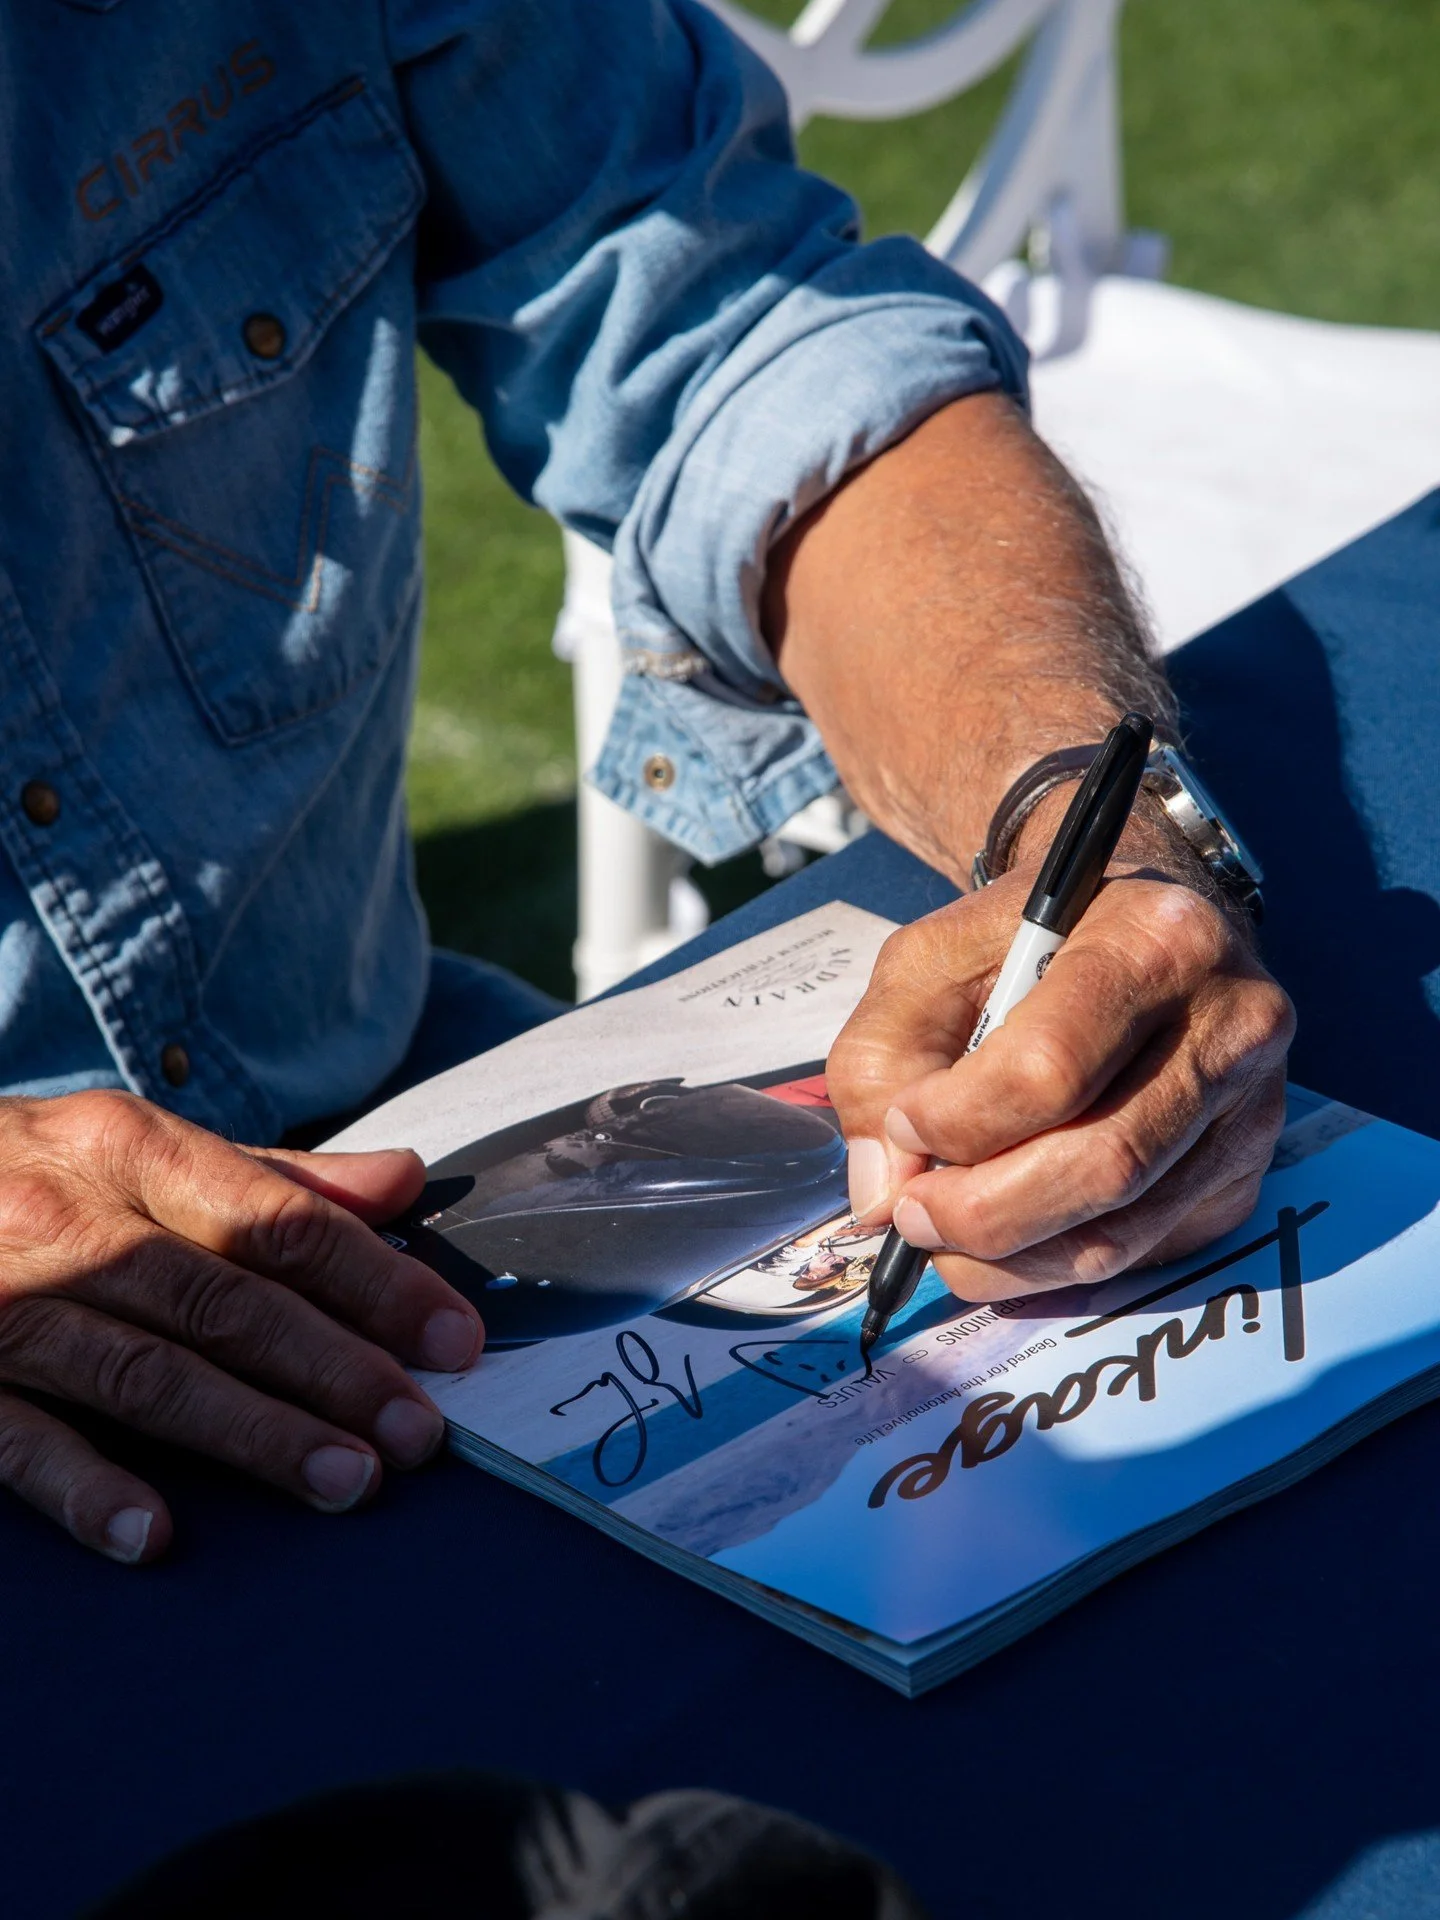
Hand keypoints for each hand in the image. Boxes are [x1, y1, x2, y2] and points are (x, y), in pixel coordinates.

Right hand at [0, 1092, 482, 1562]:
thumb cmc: (36, 1172)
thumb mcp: (143, 1148)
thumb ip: (276, 1176)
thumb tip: (407, 1181)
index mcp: (131, 1149)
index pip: (276, 1220)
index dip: (373, 1281)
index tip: (453, 1340)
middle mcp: (70, 1219)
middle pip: (223, 1300)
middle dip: (332, 1369)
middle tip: (419, 1433)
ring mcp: (5, 1303)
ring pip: (142, 1371)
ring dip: (247, 1432)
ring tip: (345, 1482)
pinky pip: (18, 1440)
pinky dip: (86, 1487)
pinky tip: (155, 1536)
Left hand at [828, 854, 1293, 1302]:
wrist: (1129, 926)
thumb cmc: (1024, 942)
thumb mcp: (931, 959)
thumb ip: (882, 1061)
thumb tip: (881, 1195)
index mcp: (1156, 939)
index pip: (1054, 1067)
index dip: (962, 1120)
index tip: (903, 1126)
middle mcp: (1233, 1022)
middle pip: (1103, 1162)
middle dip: (984, 1211)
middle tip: (911, 1215)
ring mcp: (1254, 1107)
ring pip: (1123, 1225)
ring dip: (1011, 1255)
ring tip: (942, 1233)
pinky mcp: (1244, 1172)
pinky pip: (1143, 1249)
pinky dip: (1055, 1263)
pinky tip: (1006, 1237)